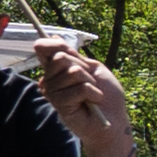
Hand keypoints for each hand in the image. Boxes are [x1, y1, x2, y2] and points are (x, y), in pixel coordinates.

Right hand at [35, 39, 135, 156]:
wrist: (113, 120)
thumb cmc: (106, 94)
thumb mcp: (93, 69)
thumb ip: (75, 56)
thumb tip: (55, 37)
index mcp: (57, 69)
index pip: (43, 48)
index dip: (52, 45)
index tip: (65, 48)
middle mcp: (50, 80)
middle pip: (60, 58)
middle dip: (82, 68)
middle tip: (90, 81)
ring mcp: (52, 92)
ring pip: (72, 73)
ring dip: (90, 83)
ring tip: (92, 95)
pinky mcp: (59, 104)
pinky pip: (79, 89)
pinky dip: (93, 93)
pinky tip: (92, 103)